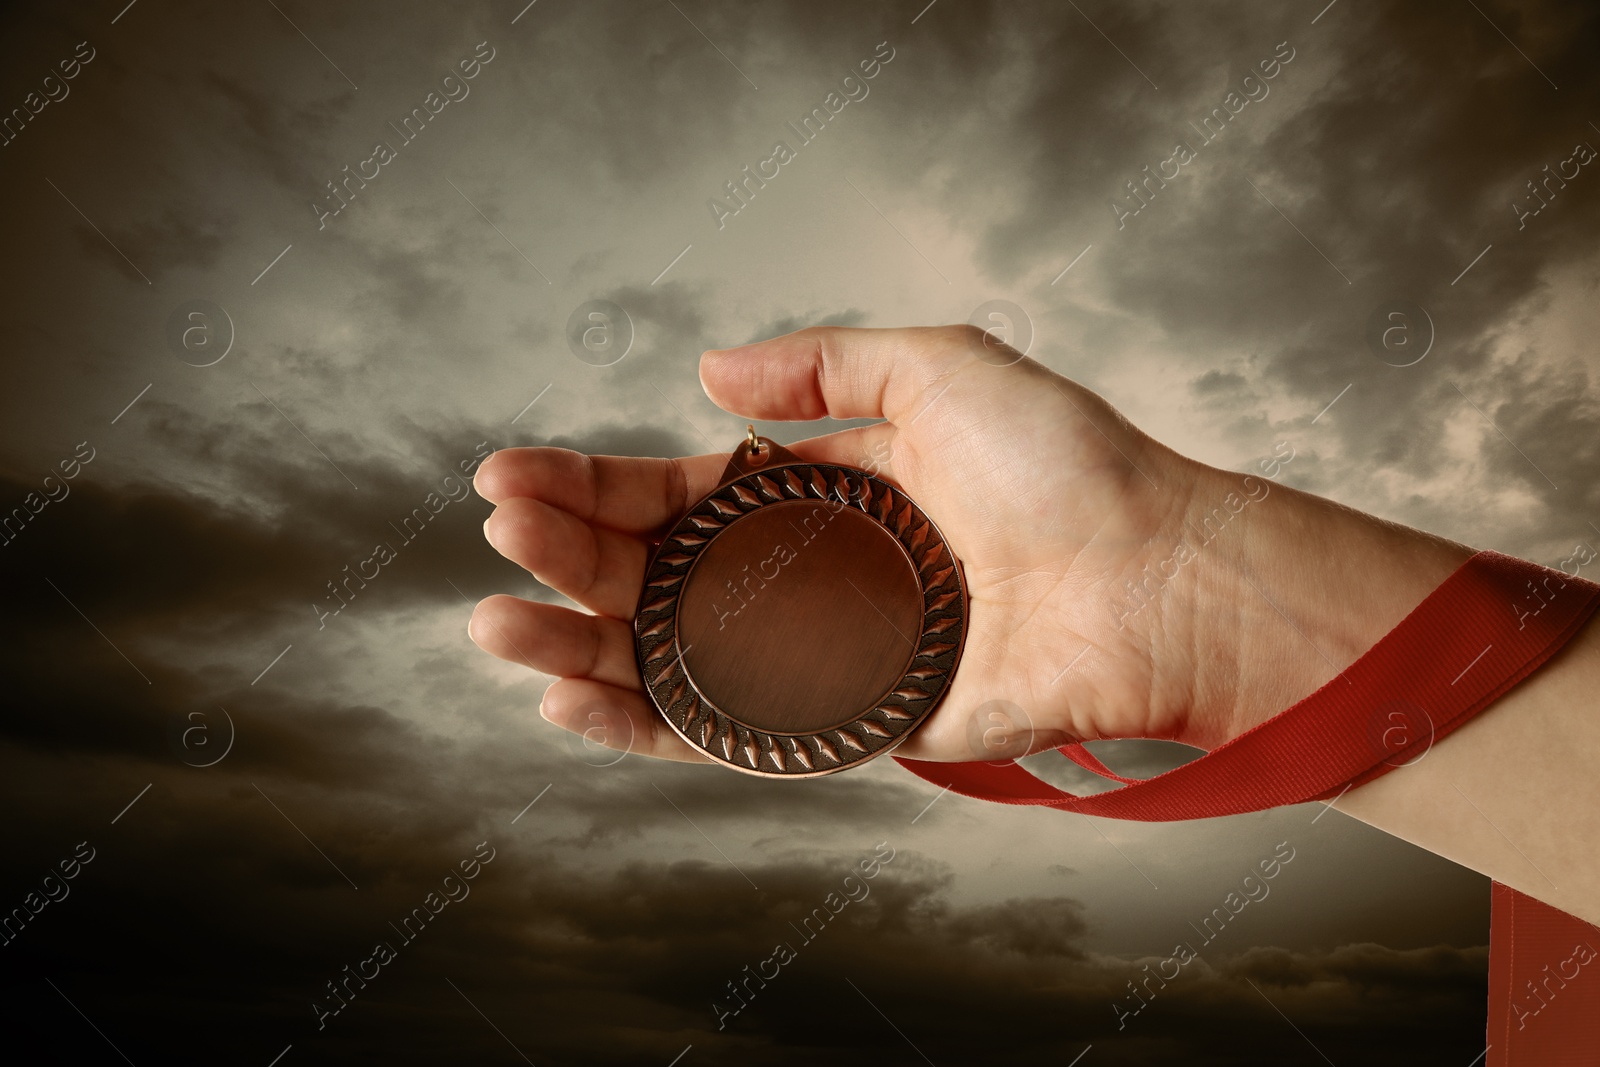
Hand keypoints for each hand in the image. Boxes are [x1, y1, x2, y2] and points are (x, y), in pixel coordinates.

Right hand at [470, 325, 1468, 762]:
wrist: (1152, 581)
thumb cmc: (1068, 469)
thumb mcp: (942, 367)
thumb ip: (820, 369)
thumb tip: (702, 376)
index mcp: (828, 495)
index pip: (682, 495)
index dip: (598, 486)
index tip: (515, 472)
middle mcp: (815, 580)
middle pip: (659, 575)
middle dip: (569, 555)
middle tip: (499, 530)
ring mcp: (825, 660)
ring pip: (672, 661)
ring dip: (577, 645)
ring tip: (497, 624)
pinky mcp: (848, 730)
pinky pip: (726, 736)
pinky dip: (643, 724)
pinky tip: (568, 698)